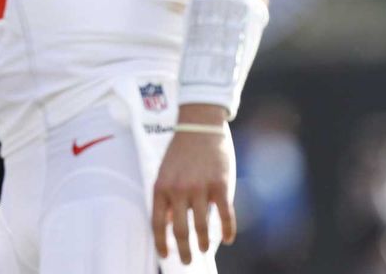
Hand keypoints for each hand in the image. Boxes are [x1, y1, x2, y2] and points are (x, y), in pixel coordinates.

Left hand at [151, 105, 235, 264]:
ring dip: (203, 242)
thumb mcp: (165, 172)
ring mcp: (200, 188)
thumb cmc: (181, 151)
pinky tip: (227, 239)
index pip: (158, 222)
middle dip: (183, 250)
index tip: (165, 255)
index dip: (161, 242)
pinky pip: (225, 215)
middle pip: (180, 230)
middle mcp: (179, 189)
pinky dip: (227, 230)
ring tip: (203, 249)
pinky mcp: (220, 185)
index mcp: (161, 186)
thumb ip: (167, 197)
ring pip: (202, 226)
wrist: (199, 125)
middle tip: (186, 261)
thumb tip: (169, 224)